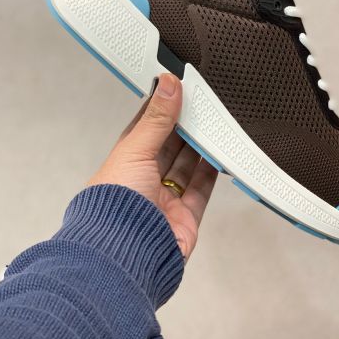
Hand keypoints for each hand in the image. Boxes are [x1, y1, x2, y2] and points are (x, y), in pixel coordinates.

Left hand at [88, 74, 217, 259]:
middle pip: (170, 146)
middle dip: (186, 126)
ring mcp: (165, 199)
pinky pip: (202, 188)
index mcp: (126, 162)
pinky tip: (222, 152)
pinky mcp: (185, 217)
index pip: (146, 128)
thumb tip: (168, 83)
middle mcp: (144, 180)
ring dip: (201, 145)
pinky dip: (212, 170)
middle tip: (204, 103)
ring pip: (188, 165)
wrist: (125, 256)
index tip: (178, 88)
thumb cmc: (116, 202)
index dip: (162, 108)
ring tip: (217, 122)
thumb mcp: (135, 150)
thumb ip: (157, 119)